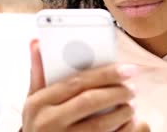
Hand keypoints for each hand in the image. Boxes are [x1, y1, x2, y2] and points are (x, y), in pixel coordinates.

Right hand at [21, 39, 143, 131]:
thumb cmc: (39, 123)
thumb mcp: (33, 100)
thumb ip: (38, 72)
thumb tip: (38, 42)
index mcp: (39, 103)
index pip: (77, 82)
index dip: (105, 74)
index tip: (127, 69)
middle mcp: (48, 122)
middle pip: (90, 101)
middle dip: (116, 92)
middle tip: (133, 88)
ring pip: (99, 124)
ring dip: (121, 112)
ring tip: (132, 105)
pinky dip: (121, 130)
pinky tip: (128, 123)